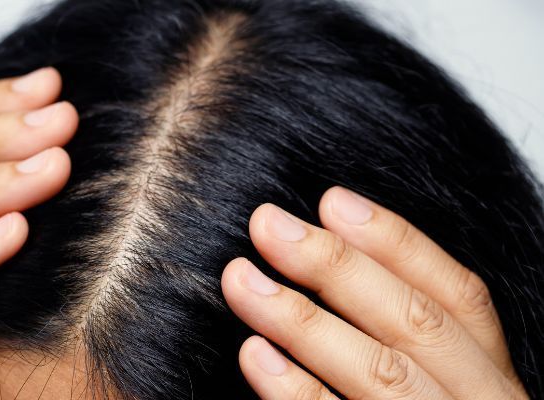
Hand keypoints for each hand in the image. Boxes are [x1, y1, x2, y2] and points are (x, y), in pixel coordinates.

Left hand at [221, 187, 528, 398]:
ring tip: (241, 279)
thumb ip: (410, 346)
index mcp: (494, 384)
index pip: (459, 298)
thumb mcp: (445, 392)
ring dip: (304, 320)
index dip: (397, 242)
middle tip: (267, 224)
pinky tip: (256, 358)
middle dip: (336, 268)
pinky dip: (299, 394)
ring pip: (381, 375)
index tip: (332, 200)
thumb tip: (334, 265)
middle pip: (413, 326)